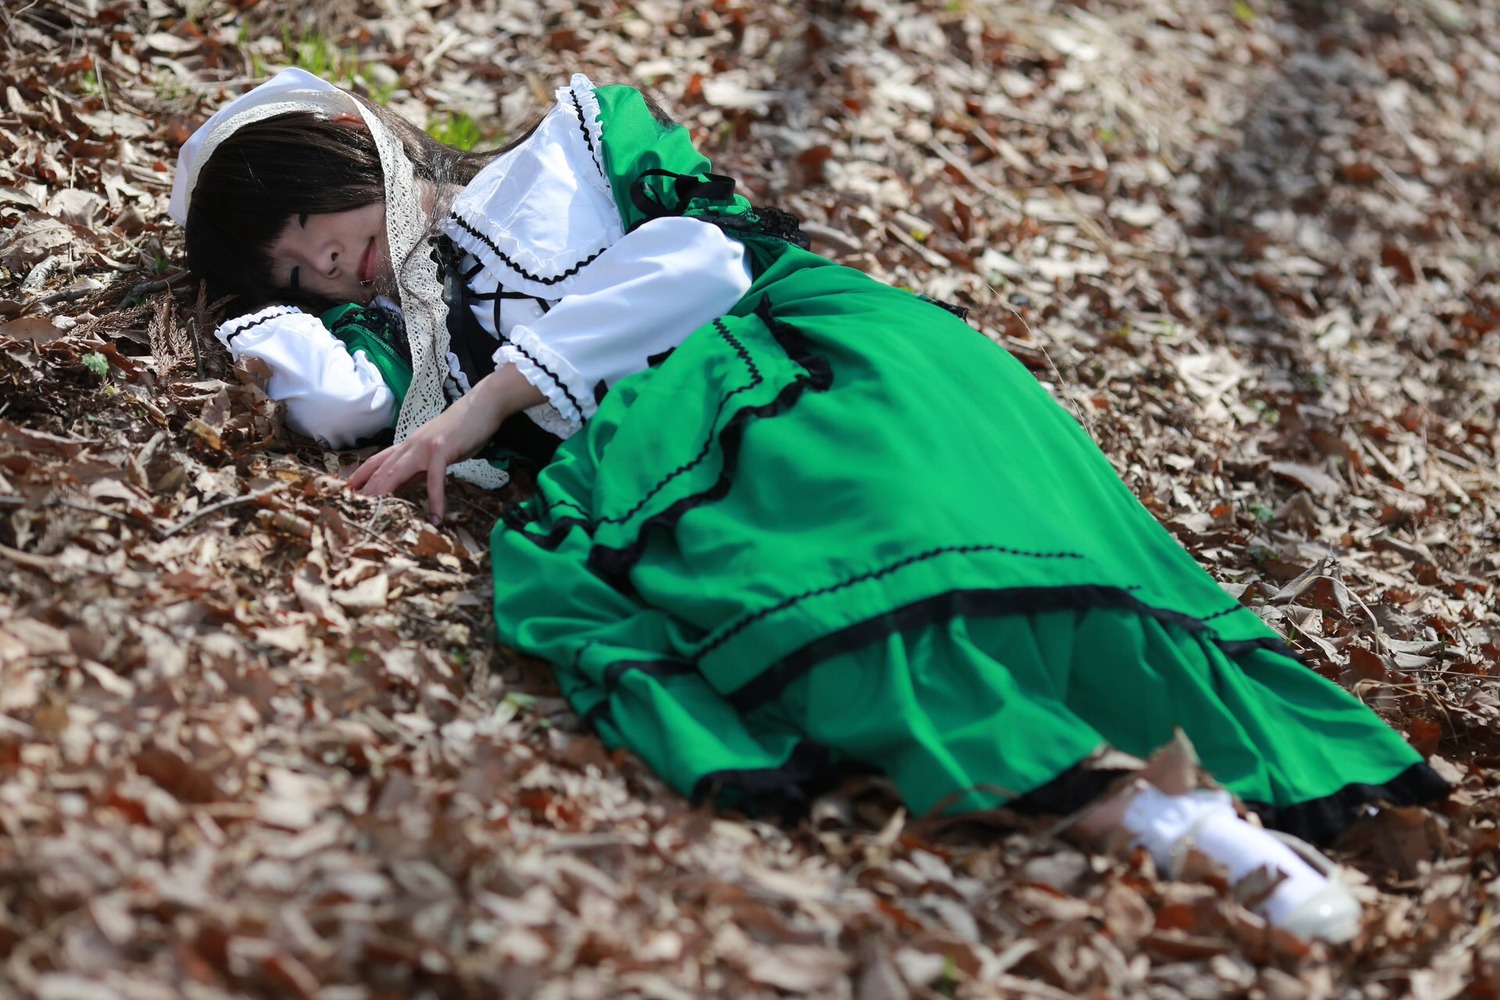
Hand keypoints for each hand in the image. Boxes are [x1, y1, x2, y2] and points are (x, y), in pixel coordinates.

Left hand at [348, 364, 543, 521]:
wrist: (483, 405)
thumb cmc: (463, 429)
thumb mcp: (437, 451)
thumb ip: (420, 467)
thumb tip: (407, 484)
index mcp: (408, 445)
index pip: (377, 461)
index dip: (359, 476)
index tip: (346, 492)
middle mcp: (410, 445)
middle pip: (381, 470)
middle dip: (365, 491)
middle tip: (352, 510)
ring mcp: (424, 447)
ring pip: (397, 472)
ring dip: (385, 494)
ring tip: (378, 516)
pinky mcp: (442, 450)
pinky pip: (435, 478)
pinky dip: (436, 498)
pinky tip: (437, 516)